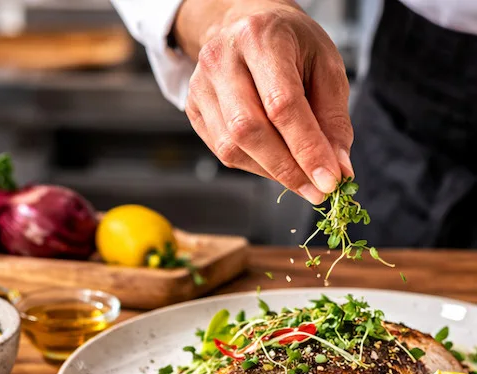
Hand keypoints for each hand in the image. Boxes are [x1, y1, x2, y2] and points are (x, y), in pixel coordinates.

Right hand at [175, 0, 352, 202]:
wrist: (244, 24)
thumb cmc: (290, 44)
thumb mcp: (325, 65)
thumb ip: (333, 118)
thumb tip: (338, 169)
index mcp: (260, 37)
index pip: (283, 104)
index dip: (307, 148)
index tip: (330, 181)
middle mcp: (222, 59)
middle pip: (249, 130)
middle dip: (287, 168)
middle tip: (317, 190)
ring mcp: (200, 86)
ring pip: (232, 147)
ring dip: (271, 172)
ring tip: (300, 178)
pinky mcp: (193, 110)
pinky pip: (223, 152)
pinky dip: (255, 166)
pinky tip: (276, 163)